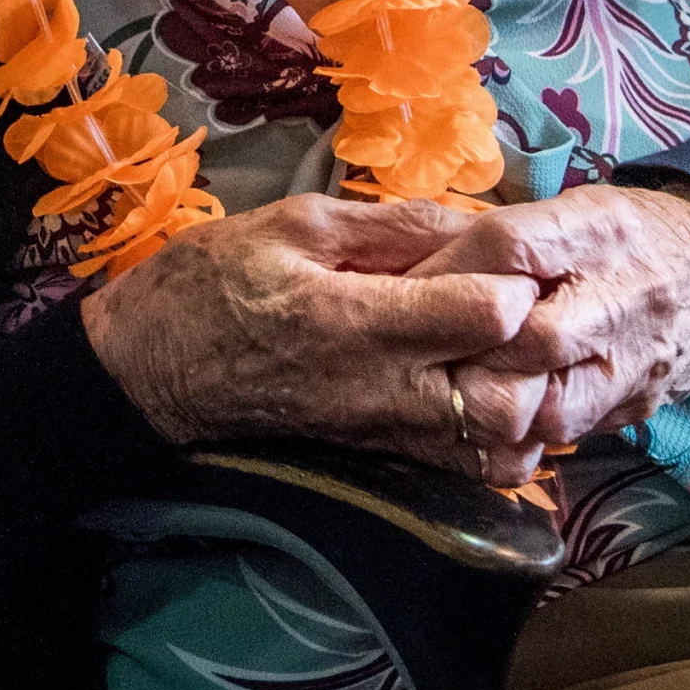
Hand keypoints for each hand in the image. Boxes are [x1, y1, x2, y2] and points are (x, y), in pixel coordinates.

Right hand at [78, 195, 549, 480]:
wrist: (152, 368)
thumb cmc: (214, 282)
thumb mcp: (295, 223)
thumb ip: (393, 223)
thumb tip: (478, 219)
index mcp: (356, 321)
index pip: (484, 314)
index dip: (515, 280)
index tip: (506, 257)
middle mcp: (381, 390)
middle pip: (510, 395)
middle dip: (537, 350)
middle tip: (526, 308)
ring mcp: (387, 433)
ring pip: (502, 443)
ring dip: (529, 396)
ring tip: (514, 349)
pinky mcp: (386, 457)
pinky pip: (475, 469)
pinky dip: (506, 439)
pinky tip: (492, 391)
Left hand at [415, 179, 689, 452]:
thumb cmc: (619, 237)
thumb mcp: (570, 211)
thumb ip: (502, 238)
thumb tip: (415, 266)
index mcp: (597, 230)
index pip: (509, 248)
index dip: (446, 271)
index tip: (404, 288)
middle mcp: (623, 295)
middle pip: (534, 336)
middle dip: (469, 348)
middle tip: (421, 351)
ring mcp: (635, 358)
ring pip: (553, 404)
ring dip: (496, 402)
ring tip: (456, 390)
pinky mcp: (637, 403)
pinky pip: (572, 433)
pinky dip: (525, 430)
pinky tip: (494, 417)